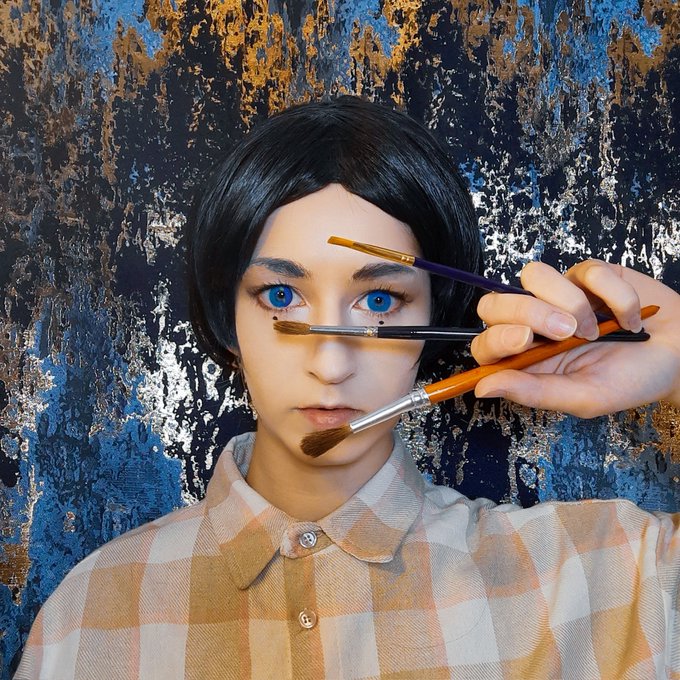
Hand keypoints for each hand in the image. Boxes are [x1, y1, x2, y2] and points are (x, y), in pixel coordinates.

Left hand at [471, 260, 679, 415]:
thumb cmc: (631, 381)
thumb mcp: (583, 396)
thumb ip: (533, 391)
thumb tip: (483, 388)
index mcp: (526, 359)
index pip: (484, 344)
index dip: (495, 338)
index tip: (524, 341)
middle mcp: (534, 325)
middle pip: (495, 303)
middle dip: (528, 311)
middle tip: (566, 331)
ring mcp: (558, 295)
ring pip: (532, 276)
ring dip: (568, 301)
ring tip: (595, 328)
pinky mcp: (587, 274)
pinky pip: (585, 269)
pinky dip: (613, 296)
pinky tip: (628, 317)